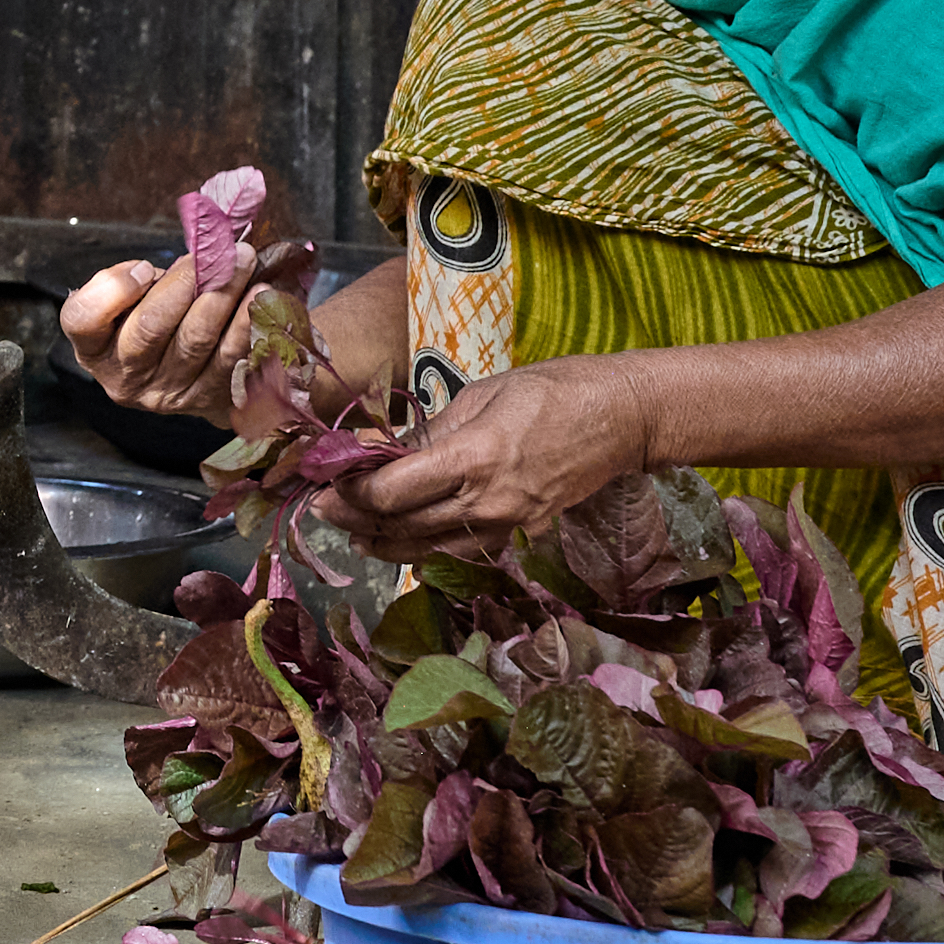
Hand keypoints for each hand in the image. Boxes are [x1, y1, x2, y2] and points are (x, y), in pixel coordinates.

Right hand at [61, 251, 285, 422]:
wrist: (186, 374)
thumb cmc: (153, 319)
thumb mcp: (129, 300)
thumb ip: (135, 279)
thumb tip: (171, 262)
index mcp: (94, 346)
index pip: (83, 320)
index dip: (113, 291)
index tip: (144, 267)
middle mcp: (125, 377)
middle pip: (150, 327)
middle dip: (186, 281)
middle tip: (216, 249)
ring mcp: (167, 393)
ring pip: (194, 340)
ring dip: (223, 295)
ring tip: (243, 260)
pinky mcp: (206, 399)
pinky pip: (230, 360)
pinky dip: (245, 324)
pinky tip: (259, 295)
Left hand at [352, 356, 664, 556]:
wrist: (620, 418)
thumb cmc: (551, 391)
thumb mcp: (480, 395)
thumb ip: (428, 432)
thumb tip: (379, 452)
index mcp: (473, 458)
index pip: (393, 491)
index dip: (351, 490)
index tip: (325, 479)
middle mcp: (487, 502)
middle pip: (401, 526)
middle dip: (354, 518)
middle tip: (322, 508)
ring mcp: (506, 526)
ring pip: (427, 549)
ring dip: (383, 542)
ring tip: (354, 530)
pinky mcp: (520, 535)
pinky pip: (460, 552)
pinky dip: (425, 549)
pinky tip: (403, 540)